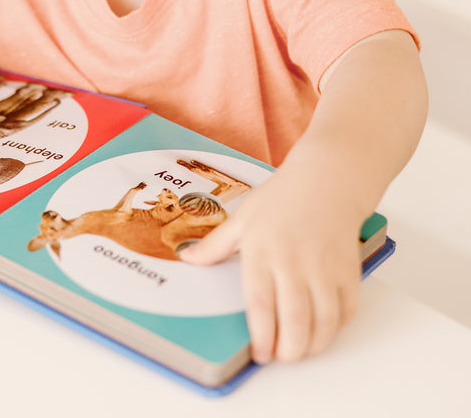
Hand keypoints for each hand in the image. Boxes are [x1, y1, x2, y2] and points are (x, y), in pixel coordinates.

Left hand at [179, 169, 362, 362]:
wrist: (326, 180)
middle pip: (294, 320)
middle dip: (289, 349)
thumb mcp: (242, 218)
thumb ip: (215, 245)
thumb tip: (186, 258)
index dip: (261, 335)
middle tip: (281, 356)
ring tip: (301, 348)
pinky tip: (324, 328)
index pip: (259, 303)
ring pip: (324, 321)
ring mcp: (324, 267)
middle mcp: (294, 261)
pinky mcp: (348, 269)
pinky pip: (347, 309)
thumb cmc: (281, 198)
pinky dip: (337, 327)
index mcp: (262, 250)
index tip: (259, 353)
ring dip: (314, 344)